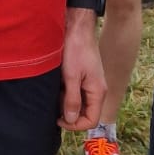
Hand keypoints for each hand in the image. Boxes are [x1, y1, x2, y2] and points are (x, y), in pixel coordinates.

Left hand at [60, 15, 105, 132]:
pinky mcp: (84, 78)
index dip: (75, 125)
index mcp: (98, 92)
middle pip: (86, 114)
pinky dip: (67, 94)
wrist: (77, 29)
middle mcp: (97, 90)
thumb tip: (71, 120)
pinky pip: (77, 93)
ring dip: (68, 104)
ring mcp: (91, 84)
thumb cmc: (76, 50)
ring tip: (56, 95)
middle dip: (70, 115)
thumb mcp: (71, 77)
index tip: (59, 120)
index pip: (92, 120)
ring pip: (81, 104)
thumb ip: (72, 100)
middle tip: (55, 108)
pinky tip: (59, 87)